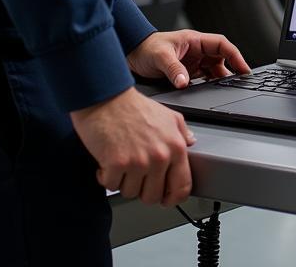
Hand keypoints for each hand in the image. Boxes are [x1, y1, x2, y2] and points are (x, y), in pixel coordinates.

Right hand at [71, 87, 193, 204]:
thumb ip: (181, 132)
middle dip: (142, 188)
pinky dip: (106, 176)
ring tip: (122, 160)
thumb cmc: (132, 105)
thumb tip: (190, 142)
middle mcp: (160, 156)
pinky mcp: (116, 165)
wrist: (106, 96)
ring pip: (130, 193)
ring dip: (123, 181)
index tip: (166, 199)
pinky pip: (111, 186)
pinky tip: (108, 161)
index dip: (173, 198)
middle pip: (153, 196)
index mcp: (175, 146)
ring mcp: (138, 162)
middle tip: (135, 174)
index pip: (182, 186)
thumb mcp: (167, 114)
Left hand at [127, 29, 249, 88]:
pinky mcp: (188, 72)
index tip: (243, 68)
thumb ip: (173, 69)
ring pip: (214, 71)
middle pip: (221, 59)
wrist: (132, 54)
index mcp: (194, 40)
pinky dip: (209, 86)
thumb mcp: (160, 57)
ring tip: (225, 90)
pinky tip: (210, 92)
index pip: (221, 45)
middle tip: (238, 84)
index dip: (235, 55)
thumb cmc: (146, 48)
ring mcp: (193, 62)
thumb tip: (185, 83)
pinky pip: (204, 79)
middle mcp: (197, 51)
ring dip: (219, 80)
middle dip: (230, 71)